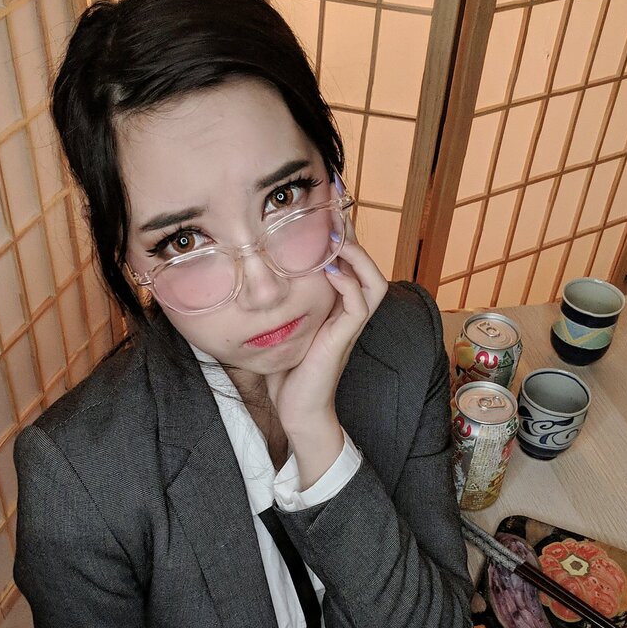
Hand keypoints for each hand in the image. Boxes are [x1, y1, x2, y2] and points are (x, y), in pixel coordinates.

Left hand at [265, 217, 387, 434]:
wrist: (296, 410)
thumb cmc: (288, 373)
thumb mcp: (282, 330)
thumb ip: (279, 306)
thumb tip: (252, 279)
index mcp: (337, 310)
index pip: (351, 268)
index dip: (343, 241)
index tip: (324, 217)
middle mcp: (348, 315)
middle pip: (369, 268)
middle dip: (354, 241)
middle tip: (333, 219)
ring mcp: (349, 327)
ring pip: (373, 282)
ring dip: (357, 258)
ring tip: (336, 240)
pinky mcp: (344, 339)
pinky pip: (359, 304)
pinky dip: (347, 283)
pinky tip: (329, 271)